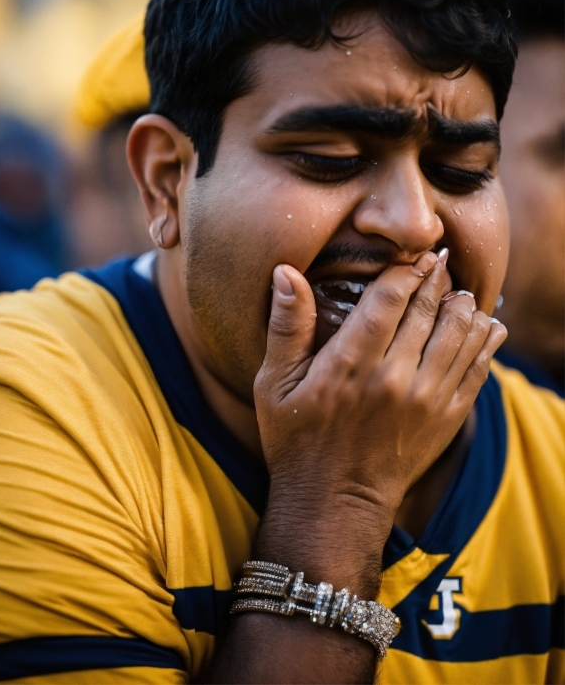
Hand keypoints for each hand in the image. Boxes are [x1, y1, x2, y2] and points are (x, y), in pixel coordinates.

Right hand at [253, 251, 505, 589]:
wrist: (333, 502)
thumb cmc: (296, 439)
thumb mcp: (273, 383)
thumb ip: (286, 325)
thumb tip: (285, 272)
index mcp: (350, 363)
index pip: (390, 298)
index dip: (406, 270)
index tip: (413, 256)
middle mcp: (394, 377)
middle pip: (429, 310)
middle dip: (436, 280)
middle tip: (438, 262)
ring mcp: (426, 399)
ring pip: (461, 334)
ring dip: (463, 306)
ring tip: (458, 293)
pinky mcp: (447, 418)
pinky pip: (478, 368)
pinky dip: (484, 341)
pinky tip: (482, 324)